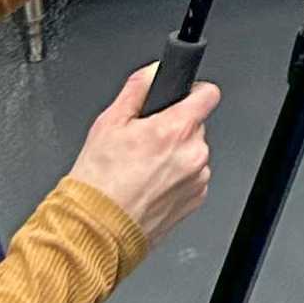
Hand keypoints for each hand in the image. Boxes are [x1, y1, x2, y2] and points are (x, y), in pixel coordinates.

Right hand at [69, 64, 217, 244]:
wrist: (95, 231)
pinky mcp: (195, 200)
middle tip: (145, 144)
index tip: (184, 97)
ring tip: (142, 171)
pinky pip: (192, 179)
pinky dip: (176, 180)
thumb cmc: (97, 184)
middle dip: (174, 130)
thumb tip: (153, 72)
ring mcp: (197, 179)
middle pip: (195, 126)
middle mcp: (193, 153)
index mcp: (175, 129)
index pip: (208, 93)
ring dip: (175, 157)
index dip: (194, 91)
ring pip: (193, 154)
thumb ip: (137, 89)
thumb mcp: (108, 124)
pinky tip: (149, 188)